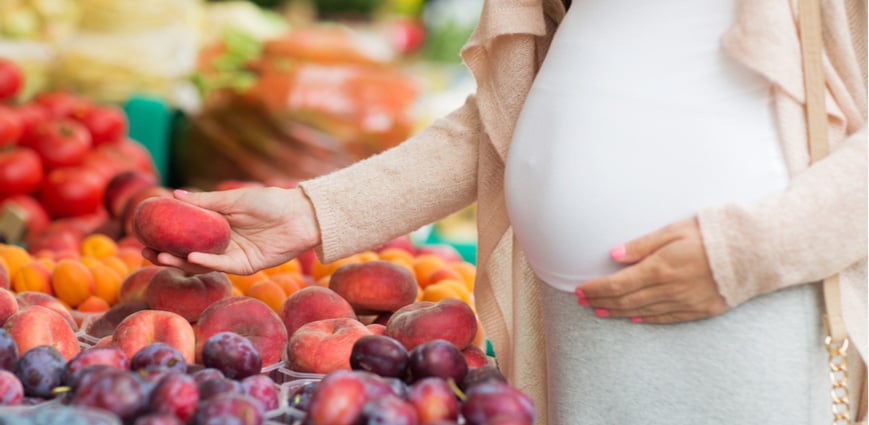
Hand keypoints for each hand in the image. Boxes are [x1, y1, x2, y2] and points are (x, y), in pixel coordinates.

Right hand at [142, 187, 320, 274]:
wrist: (300, 215)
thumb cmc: (270, 202)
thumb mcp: (233, 199)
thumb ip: (206, 201)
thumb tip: (175, 194)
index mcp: (218, 225)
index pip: (186, 233)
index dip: (165, 234)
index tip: (144, 232)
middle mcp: (222, 243)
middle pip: (188, 251)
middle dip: (165, 253)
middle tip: (145, 250)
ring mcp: (232, 256)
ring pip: (201, 262)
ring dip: (180, 260)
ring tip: (160, 255)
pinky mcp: (245, 266)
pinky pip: (222, 266)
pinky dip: (206, 262)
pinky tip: (190, 257)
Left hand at [574, 217, 727, 323]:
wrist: (755, 252)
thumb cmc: (713, 234)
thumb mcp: (674, 230)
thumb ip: (642, 244)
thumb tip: (614, 255)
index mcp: (660, 267)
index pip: (618, 284)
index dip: (596, 289)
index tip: (580, 290)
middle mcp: (669, 289)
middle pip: (626, 300)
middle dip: (601, 301)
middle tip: (583, 302)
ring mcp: (685, 302)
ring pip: (643, 311)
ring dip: (618, 312)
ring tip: (600, 311)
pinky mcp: (700, 310)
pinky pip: (666, 318)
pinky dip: (646, 319)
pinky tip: (634, 318)